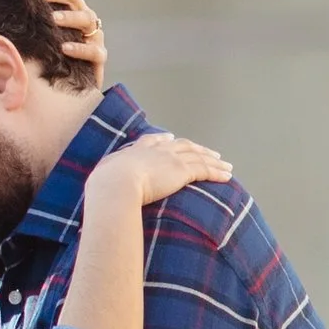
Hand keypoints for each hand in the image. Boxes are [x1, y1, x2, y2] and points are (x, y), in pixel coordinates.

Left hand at [38, 0, 107, 86]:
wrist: (68, 90)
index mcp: (70, 11)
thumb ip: (31, 18)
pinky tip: (65, 48)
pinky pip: (95, 50)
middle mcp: (83, 20)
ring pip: (88, 19)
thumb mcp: (40, 36)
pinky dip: (81, 48)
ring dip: (70, 17)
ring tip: (53, 20)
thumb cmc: (52, 58)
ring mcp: (94, 38)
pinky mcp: (99, 59)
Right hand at [87, 131, 231, 210]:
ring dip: (214, 161)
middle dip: (197, 149)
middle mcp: (157, 151)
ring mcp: (171, 159)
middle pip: (183, 146)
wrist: (115, 185)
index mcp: (137, 150)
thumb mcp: (103, 178)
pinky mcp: (182, 171)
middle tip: (209, 152)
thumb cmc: (104, 186)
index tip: (171, 138)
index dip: (164, 140)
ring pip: (198, 157)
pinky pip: (205, 170)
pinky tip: (227, 176)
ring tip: (226, 165)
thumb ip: (107, 179)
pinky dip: (217, 172)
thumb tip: (101, 189)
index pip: (154, 140)